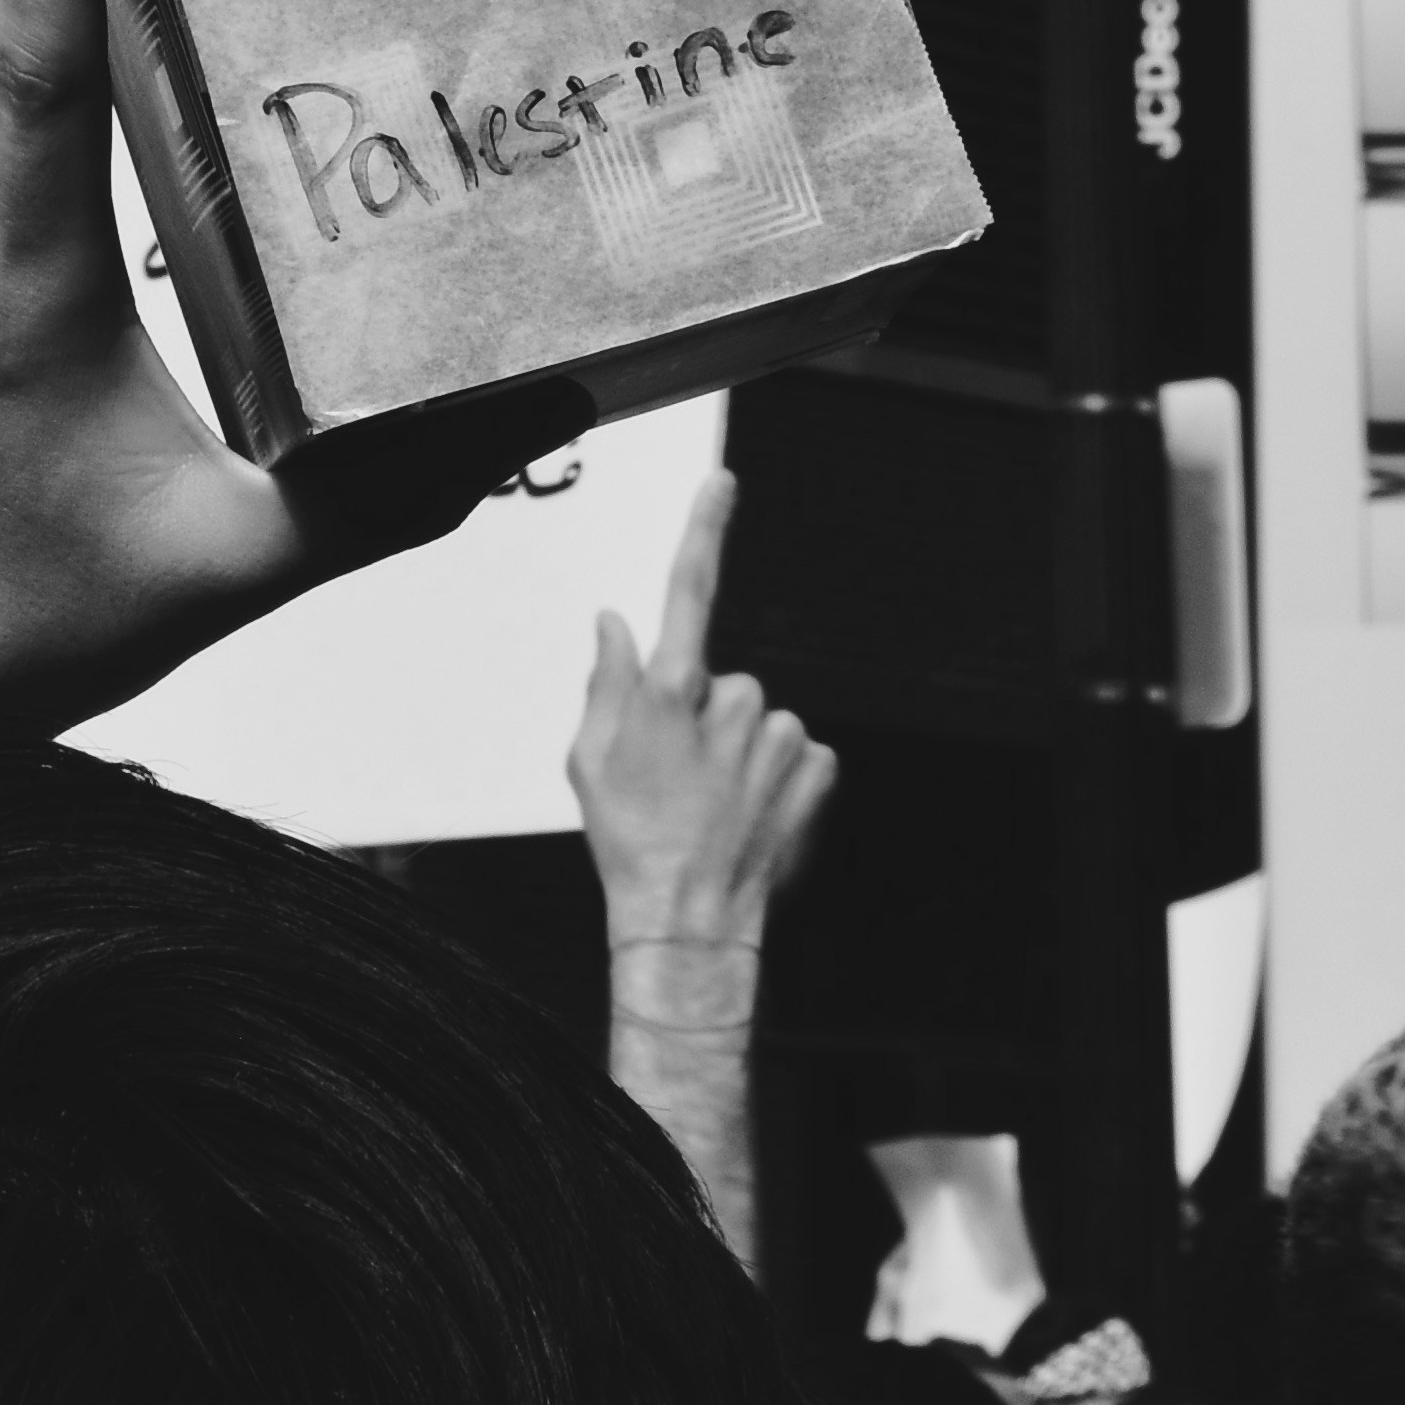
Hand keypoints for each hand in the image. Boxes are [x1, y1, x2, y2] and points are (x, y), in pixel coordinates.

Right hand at [570, 473, 834, 951]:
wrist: (690, 920)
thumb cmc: (629, 841)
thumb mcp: (588, 759)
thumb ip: (606, 681)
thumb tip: (613, 624)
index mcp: (669, 692)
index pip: (690, 589)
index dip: (706, 530)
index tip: (722, 484)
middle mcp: (732, 702)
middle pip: (722, 679)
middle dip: (705, 714)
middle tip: (676, 774)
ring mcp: (779, 735)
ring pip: (761, 718)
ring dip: (742, 749)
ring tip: (714, 803)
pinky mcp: (816, 768)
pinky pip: (798, 751)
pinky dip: (779, 775)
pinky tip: (752, 813)